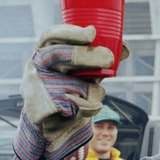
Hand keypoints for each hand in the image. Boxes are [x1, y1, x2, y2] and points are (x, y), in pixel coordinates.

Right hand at [14, 25, 118, 159]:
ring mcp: (34, 87)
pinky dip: (89, 107)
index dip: (70, 32)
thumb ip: (102, 61)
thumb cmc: (72, 93)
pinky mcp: (38, 108)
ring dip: (91, 90)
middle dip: (86, 56)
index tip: (92, 32)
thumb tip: (124, 47)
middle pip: (58, 55)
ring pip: (70, 82)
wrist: (54, 128)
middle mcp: (35, 67)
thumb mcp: (87, 74)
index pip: (51, 36)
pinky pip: (74, 106)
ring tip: (95, 93)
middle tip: (109, 58)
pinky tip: (91, 107)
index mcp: (44, 53)